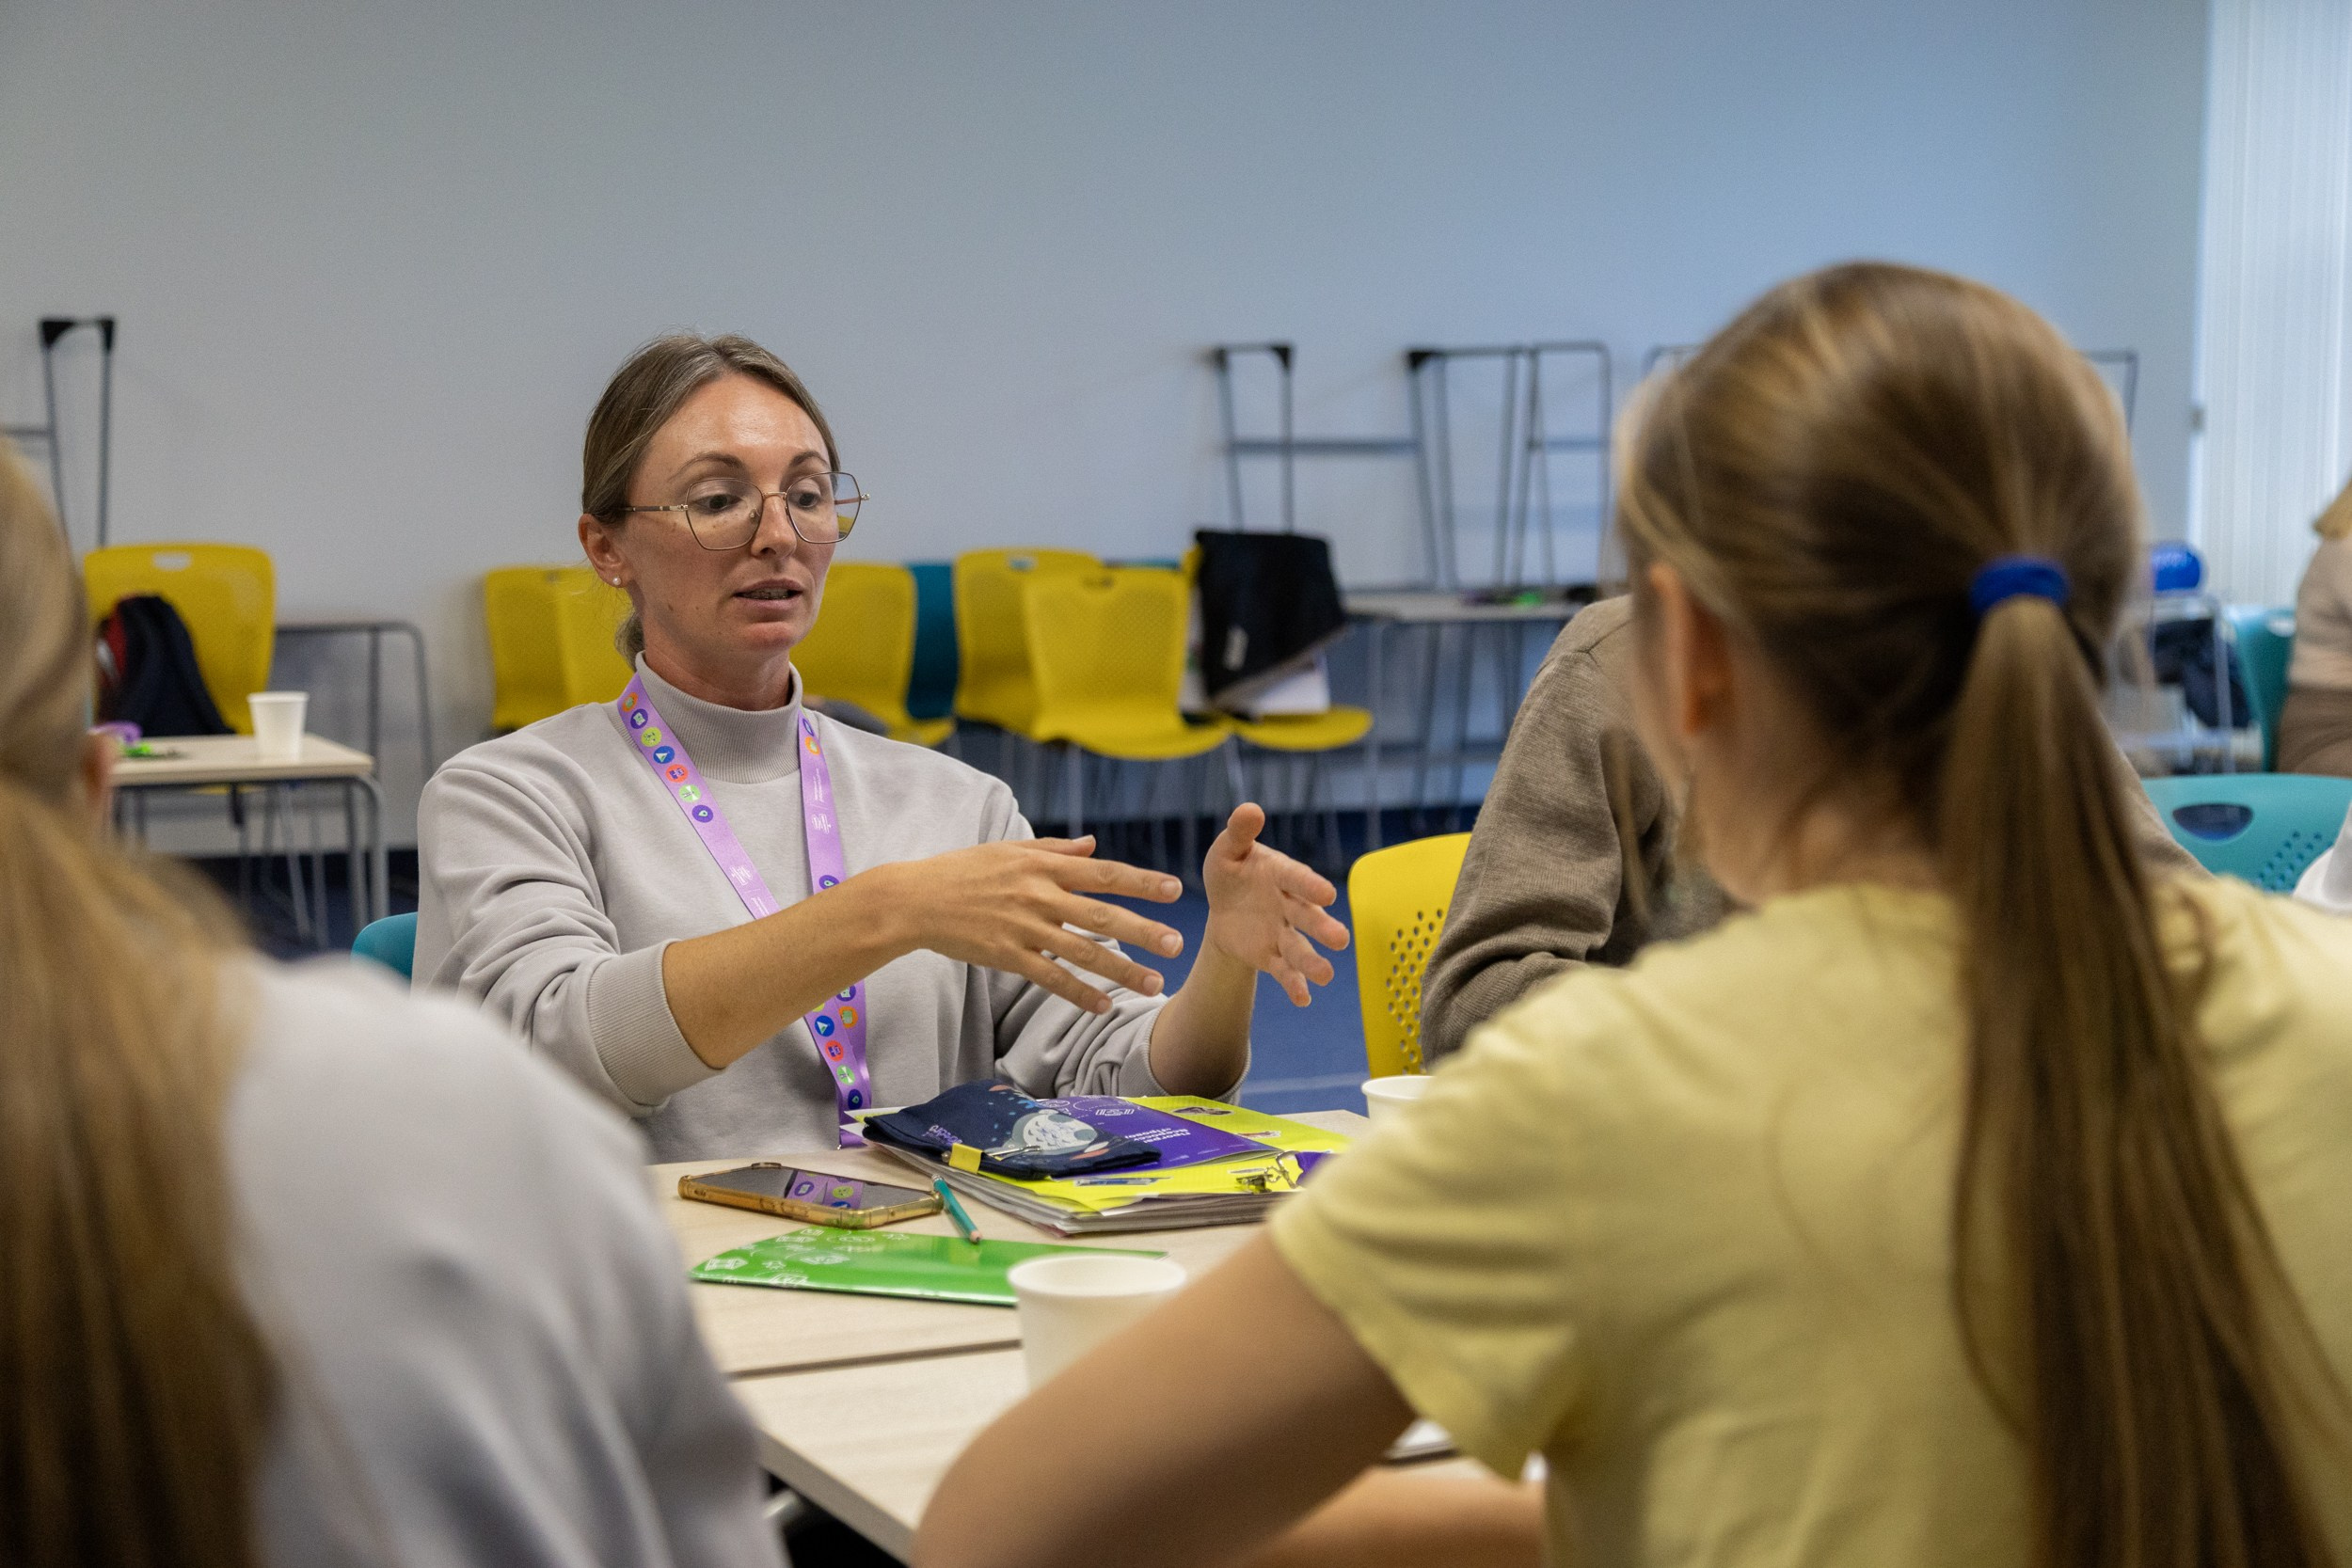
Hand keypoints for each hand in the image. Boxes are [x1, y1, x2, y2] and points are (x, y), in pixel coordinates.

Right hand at [885, 837, 1186, 1014]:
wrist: (913, 899)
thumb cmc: (962, 870)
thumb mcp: (1009, 849)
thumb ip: (1055, 849)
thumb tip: (1094, 846)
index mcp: (1042, 865)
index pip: (1102, 873)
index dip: (1140, 881)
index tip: (1174, 889)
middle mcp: (1038, 895)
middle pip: (1101, 914)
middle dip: (1142, 930)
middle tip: (1177, 943)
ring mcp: (1023, 927)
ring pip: (1082, 951)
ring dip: (1121, 969)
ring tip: (1153, 984)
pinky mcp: (1005, 955)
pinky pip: (1050, 977)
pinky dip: (1078, 992)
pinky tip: (1102, 1005)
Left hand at [1201, 804, 1349, 1005]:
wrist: (1225, 906)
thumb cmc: (1232, 870)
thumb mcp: (1228, 850)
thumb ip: (1239, 832)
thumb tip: (1250, 808)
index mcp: (1280, 874)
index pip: (1297, 879)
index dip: (1310, 885)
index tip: (1327, 894)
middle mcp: (1289, 904)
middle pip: (1307, 916)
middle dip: (1322, 928)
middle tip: (1340, 940)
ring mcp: (1283, 932)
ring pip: (1300, 948)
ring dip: (1313, 962)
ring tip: (1326, 976)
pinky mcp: (1271, 956)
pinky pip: (1284, 971)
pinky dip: (1294, 985)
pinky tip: (1303, 1000)